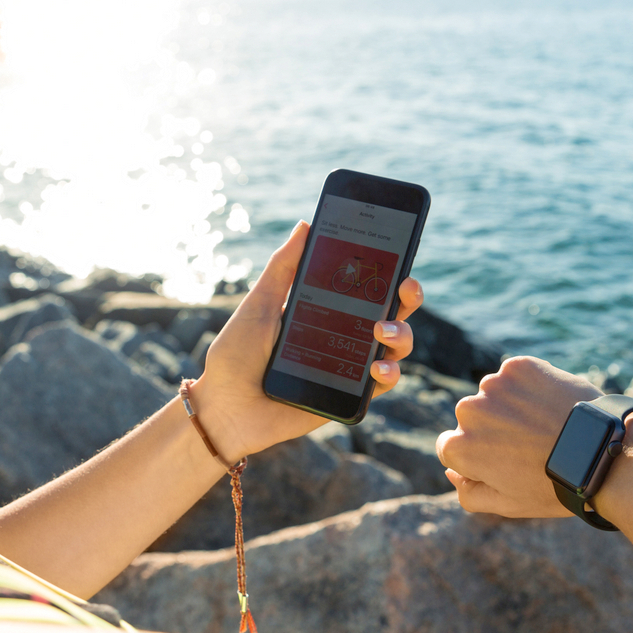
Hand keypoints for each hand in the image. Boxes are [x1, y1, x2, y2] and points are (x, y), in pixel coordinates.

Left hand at [193, 221, 423, 460]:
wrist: (224, 407)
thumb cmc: (235, 355)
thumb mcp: (259, 304)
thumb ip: (283, 268)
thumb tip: (306, 225)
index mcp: (327, 310)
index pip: (366, 286)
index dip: (388, 269)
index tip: (397, 251)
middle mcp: (345, 336)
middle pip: (392, 312)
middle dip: (408, 296)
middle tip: (405, 286)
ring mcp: (350, 367)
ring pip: (396, 347)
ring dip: (402, 333)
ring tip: (383, 330)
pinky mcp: (349, 397)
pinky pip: (383, 385)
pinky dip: (389, 373)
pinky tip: (377, 367)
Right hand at [436, 356, 600, 517]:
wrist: (601, 453)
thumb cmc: (553, 486)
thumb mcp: (507, 504)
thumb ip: (469, 492)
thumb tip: (452, 471)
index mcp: (460, 446)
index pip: (452, 446)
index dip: (479, 456)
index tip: (506, 460)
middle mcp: (469, 411)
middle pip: (472, 418)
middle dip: (493, 429)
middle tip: (529, 444)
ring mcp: (494, 385)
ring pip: (494, 394)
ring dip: (511, 406)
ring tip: (544, 425)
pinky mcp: (519, 366)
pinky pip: (515, 375)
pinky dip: (529, 387)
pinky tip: (551, 406)